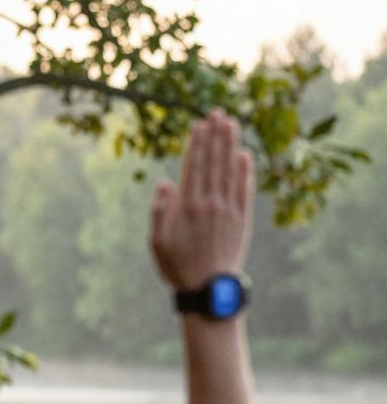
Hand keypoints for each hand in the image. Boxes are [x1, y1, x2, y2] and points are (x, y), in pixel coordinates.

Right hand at [149, 110, 253, 292]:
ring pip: (229, 170)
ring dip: (230, 145)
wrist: (208, 290)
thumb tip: (165, 182)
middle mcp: (209, 203)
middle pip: (213, 162)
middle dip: (215, 136)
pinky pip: (244, 189)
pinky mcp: (242, 219)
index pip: (193, 167)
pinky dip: (245, 170)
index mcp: (187, 207)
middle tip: (218, 113)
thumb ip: (160, 211)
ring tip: (232, 124)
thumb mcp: (157, 243)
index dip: (197, 144)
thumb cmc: (178, 268)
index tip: (200, 125)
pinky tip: (245, 155)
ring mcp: (228, 210)